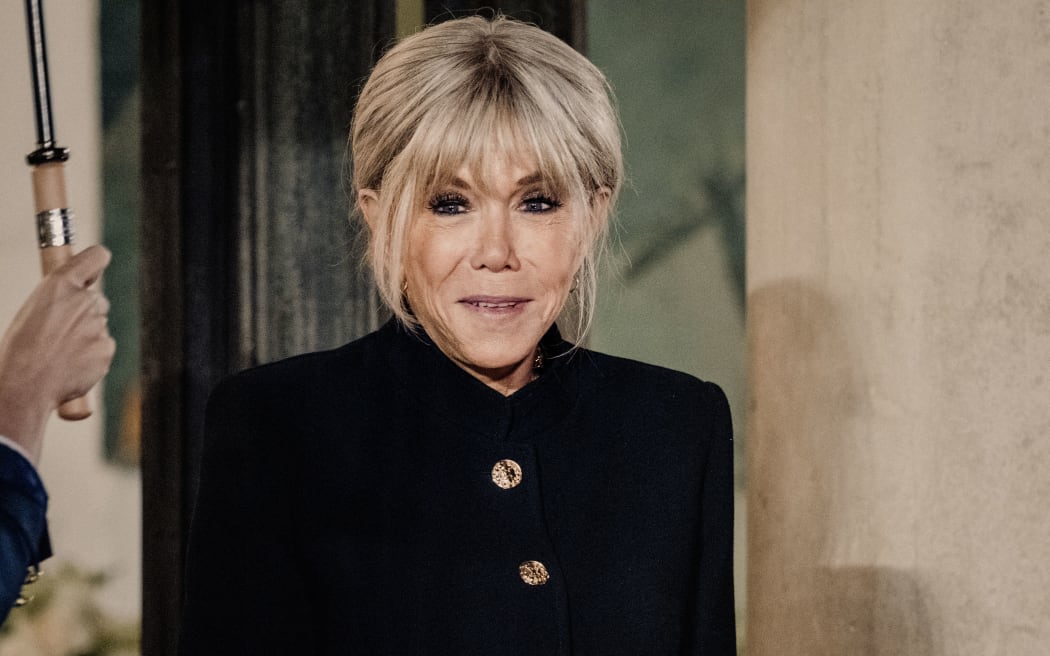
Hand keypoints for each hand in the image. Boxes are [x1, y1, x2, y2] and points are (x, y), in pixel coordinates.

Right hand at [0, 246, 115, 463]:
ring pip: (99, 325)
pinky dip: (92, 355)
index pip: (96, 257)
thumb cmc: (21, 348)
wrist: (25, 385)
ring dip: (86, 335)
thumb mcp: (34, 310)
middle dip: (85, 312)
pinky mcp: (107, 346)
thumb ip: (61, 300)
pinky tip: (70, 365)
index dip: (96, 262)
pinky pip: (103, 346)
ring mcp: (99, 323)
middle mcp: (84, 299)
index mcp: (60, 283)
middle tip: (60, 332)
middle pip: (97, 299)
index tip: (93, 270)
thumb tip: (81, 297)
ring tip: (59, 352)